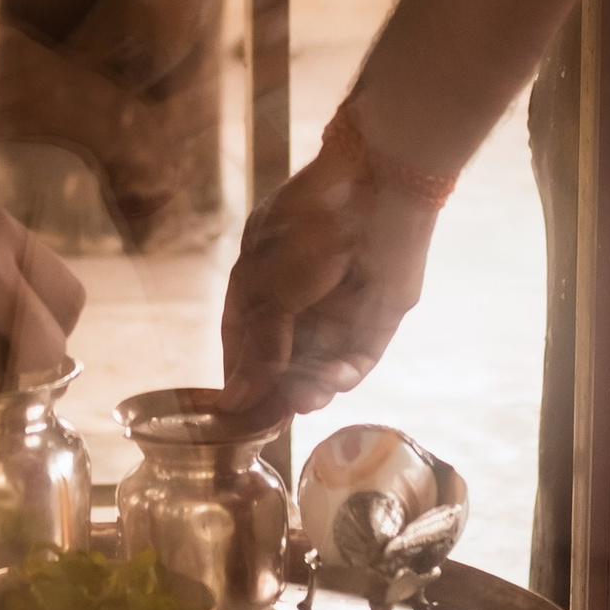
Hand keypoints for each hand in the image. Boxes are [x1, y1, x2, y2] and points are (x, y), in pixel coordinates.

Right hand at [220, 141, 436, 420]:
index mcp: (259, 286)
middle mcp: (297, 304)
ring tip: (305, 399)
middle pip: (282, 365)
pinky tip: (335, 378)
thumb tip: (234, 399)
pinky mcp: (375, 319)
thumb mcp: (267, 286)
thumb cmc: (306, 226)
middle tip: (275, 421)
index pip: (242, 345)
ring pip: (320, 367)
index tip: (236, 417)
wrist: (374, 188)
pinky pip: (357, 358)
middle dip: (277, 393)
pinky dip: (344, 373)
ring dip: (311, 387)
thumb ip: (258, 345)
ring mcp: (337, 313)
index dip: (240, 380)